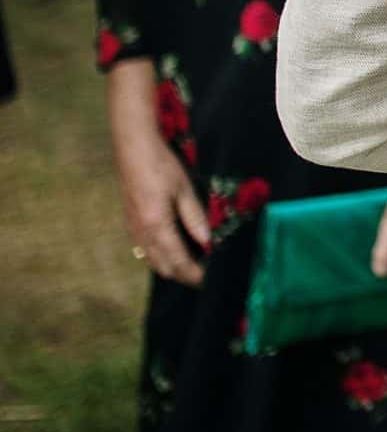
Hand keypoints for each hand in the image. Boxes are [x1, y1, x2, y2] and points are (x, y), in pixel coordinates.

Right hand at [114, 133, 209, 286]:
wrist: (133, 150)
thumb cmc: (161, 165)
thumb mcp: (184, 189)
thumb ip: (195, 218)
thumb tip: (208, 242)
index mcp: (156, 225)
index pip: (178, 261)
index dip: (194, 274)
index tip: (210, 280)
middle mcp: (141, 233)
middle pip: (163, 267)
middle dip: (184, 275)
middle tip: (205, 275)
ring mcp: (133, 229)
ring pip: (152, 261)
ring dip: (172, 268)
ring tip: (193, 265)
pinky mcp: (130, 223)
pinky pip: (145, 250)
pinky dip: (161, 257)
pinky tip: (174, 250)